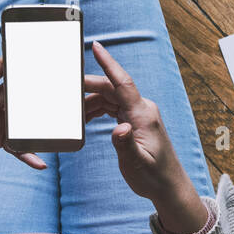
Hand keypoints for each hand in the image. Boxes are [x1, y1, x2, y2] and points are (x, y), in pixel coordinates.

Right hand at [84, 41, 208, 233]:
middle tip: (65, 90)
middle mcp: (142, 109)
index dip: (109, 63)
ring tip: (72, 112)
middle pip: (111, 89)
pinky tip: (85, 118)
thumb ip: (126, 145)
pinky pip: (113, 107)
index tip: (96, 47)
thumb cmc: (154, 176)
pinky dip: (97, 110)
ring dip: (90, 102)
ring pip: (110, 98)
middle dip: (88, 87)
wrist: (168, 186)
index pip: (123, 83)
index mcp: (142, 114)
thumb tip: (118, 128)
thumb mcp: (136, 163)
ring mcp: (139, 114)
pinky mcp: (135, 121)